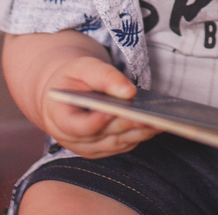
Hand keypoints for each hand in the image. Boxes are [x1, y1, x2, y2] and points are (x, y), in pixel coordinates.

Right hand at [39, 55, 161, 158]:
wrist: (70, 90)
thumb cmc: (74, 77)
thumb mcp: (83, 67)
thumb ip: (104, 77)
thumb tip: (129, 92)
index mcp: (58, 117)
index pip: (78, 126)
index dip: (96, 121)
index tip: (114, 111)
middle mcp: (71, 139)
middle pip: (102, 136)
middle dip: (126, 125)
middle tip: (148, 117)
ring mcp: (87, 148)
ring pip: (116, 143)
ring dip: (138, 133)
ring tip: (159, 121)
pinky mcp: (103, 149)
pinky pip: (123, 145)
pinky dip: (139, 135)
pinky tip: (156, 124)